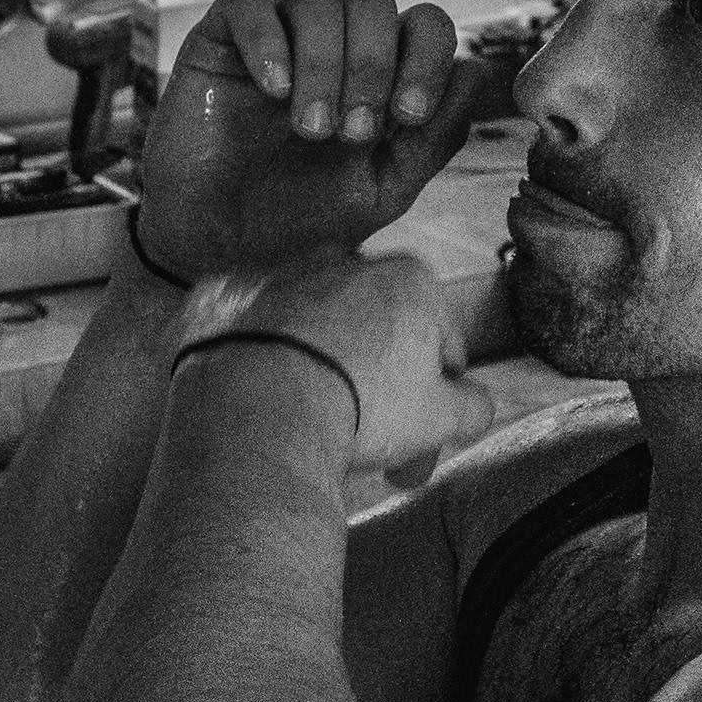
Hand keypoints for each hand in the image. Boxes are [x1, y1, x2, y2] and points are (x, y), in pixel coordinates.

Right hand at [134, 0, 492, 283]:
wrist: (219, 251)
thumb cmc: (301, 221)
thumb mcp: (384, 188)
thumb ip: (436, 137)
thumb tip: (477, 72)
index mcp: (378, 75)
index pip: (422, 24)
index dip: (427, 57)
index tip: (409, 116)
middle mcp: (331, 48)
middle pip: (372, 2)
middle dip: (373, 66)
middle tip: (352, 133)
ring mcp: (276, 41)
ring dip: (324, 62)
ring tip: (309, 127)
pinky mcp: (219, 42)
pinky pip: (247, 2)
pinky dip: (268, 39)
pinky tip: (272, 88)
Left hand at [183, 252, 499, 483]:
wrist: (259, 409)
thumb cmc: (361, 410)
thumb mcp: (440, 419)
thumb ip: (471, 406)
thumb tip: (475, 403)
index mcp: (409, 279)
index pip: (440, 341)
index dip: (434, 396)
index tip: (416, 436)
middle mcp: (345, 260)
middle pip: (373, 329)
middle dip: (373, 380)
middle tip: (365, 440)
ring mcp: (280, 271)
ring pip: (310, 326)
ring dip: (314, 364)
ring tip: (306, 423)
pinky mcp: (226, 293)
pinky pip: (249, 329)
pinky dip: (255, 358)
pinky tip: (258, 401)